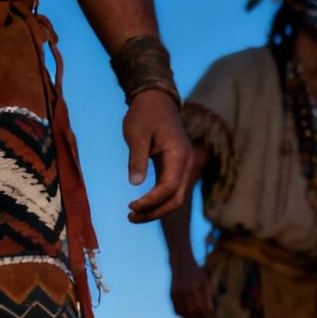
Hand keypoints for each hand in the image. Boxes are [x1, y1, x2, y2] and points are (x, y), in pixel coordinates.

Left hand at [125, 90, 190, 222]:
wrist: (157, 100)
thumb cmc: (145, 114)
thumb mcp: (136, 134)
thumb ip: (137, 159)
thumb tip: (135, 184)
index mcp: (178, 155)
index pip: (169, 187)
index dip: (151, 200)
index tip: (132, 206)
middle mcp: (186, 164)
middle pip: (175, 199)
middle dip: (155, 212)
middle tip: (131, 218)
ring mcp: (183, 167)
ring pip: (175, 198)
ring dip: (156, 210)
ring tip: (133, 216)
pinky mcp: (176, 168)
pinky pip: (171, 190)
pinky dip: (157, 200)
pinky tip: (142, 205)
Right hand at [169, 257, 211, 317]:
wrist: (181, 265)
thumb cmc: (197, 275)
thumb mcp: (205, 283)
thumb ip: (208, 296)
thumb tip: (209, 311)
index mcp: (193, 287)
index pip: (201, 306)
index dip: (206, 313)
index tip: (210, 315)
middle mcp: (183, 291)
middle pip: (192, 311)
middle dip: (200, 317)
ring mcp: (175, 293)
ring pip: (183, 312)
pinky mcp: (171, 295)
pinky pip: (176, 310)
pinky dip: (183, 315)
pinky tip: (190, 317)